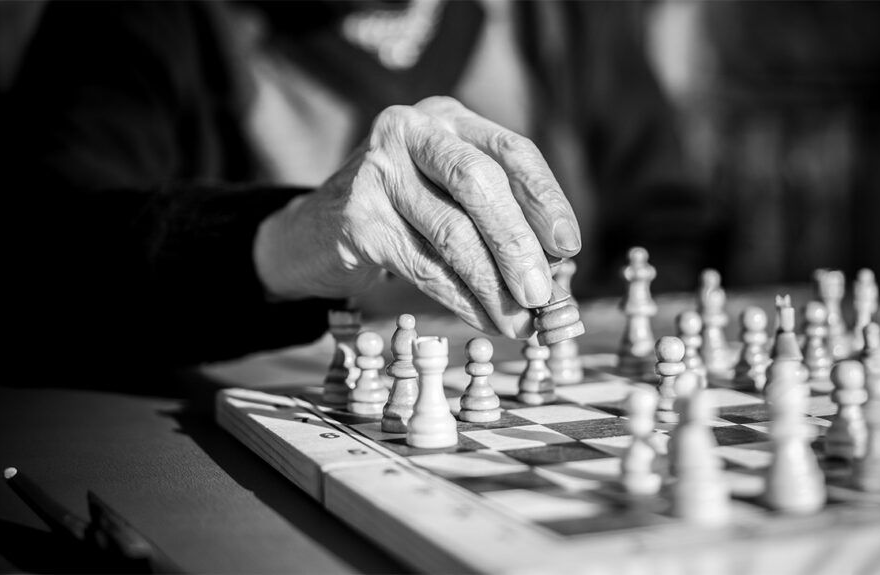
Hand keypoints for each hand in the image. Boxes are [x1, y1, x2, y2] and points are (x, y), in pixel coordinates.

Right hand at [254, 96, 580, 337]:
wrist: (311, 233)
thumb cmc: (400, 215)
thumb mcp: (449, 197)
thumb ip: (497, 217)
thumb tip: (557, 267)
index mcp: (446, 119)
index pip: (511, 151)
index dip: (545, 199)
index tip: (568, 246)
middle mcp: (410, 131)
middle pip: (480, 185)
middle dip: (518, 245)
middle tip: (544, 295)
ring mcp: (378, 170)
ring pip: (452, 233)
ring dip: (493, 285)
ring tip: (519, 321)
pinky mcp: (358, 218)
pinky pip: (424, 266)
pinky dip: (462, 300)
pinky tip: (485, 320)